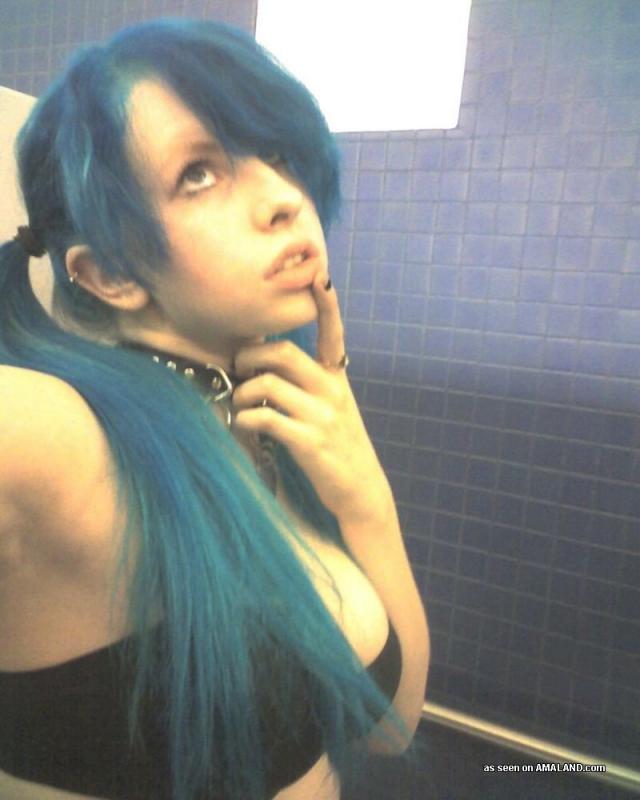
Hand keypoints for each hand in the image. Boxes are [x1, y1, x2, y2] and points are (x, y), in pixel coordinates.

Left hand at [232, 273, 391, 524]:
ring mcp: (322, 416)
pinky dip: (245, 419)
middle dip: (250, 355)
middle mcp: (332, 391)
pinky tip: (244, 425)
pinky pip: (265, 418)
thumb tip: (264, 364)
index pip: (334, 333)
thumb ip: (308, 383)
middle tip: (238, 368)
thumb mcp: (332, 407)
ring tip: (241, 404)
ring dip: (243, 393)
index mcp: (337, 378)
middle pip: (283, 353)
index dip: (327, 305)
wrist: (360, 490)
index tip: (320, 277)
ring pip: (268, 384)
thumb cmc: (338, 445)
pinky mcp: (310, 442)